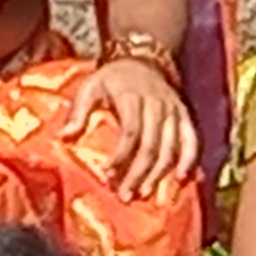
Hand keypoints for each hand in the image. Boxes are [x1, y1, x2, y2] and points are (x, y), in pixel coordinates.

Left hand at [64, 55, 196, 200]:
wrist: (142, 60)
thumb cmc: (112, 79)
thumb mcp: (91, 86)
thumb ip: (79, 111)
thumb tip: (64, 136)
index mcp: (132, 97)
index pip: (130, 131)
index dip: (121, 155)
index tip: (107, 174)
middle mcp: (157, 104)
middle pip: (151, 144)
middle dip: (138, 172)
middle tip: (125, 195)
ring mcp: (174, 110)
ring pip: (170, 147)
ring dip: (158, 174)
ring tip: (144, 193)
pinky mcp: (184, 116)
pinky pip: (192, 140)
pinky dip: (189, 159)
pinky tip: (180, 179)